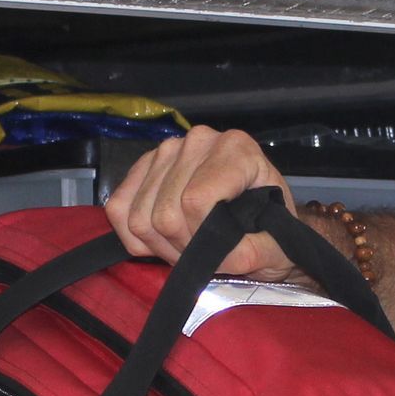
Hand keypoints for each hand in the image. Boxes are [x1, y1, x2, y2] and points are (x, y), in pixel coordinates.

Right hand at [105, 126, 300, 278]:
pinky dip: (135, 237)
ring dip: (160, 245)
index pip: (196, 200)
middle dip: (183, 247)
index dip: (202, 239)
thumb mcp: (275, 248)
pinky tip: (163, 239)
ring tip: (189, 245)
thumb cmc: (268, 230)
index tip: (223, 252)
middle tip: (206, 254)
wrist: (259, 223)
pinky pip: (118, 208)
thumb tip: (215, 255)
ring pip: (139, 215)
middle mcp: (198, 140)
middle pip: (164, 212)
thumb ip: (252, 253)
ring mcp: (165, 151)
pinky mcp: (141, 167)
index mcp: (237, 149)